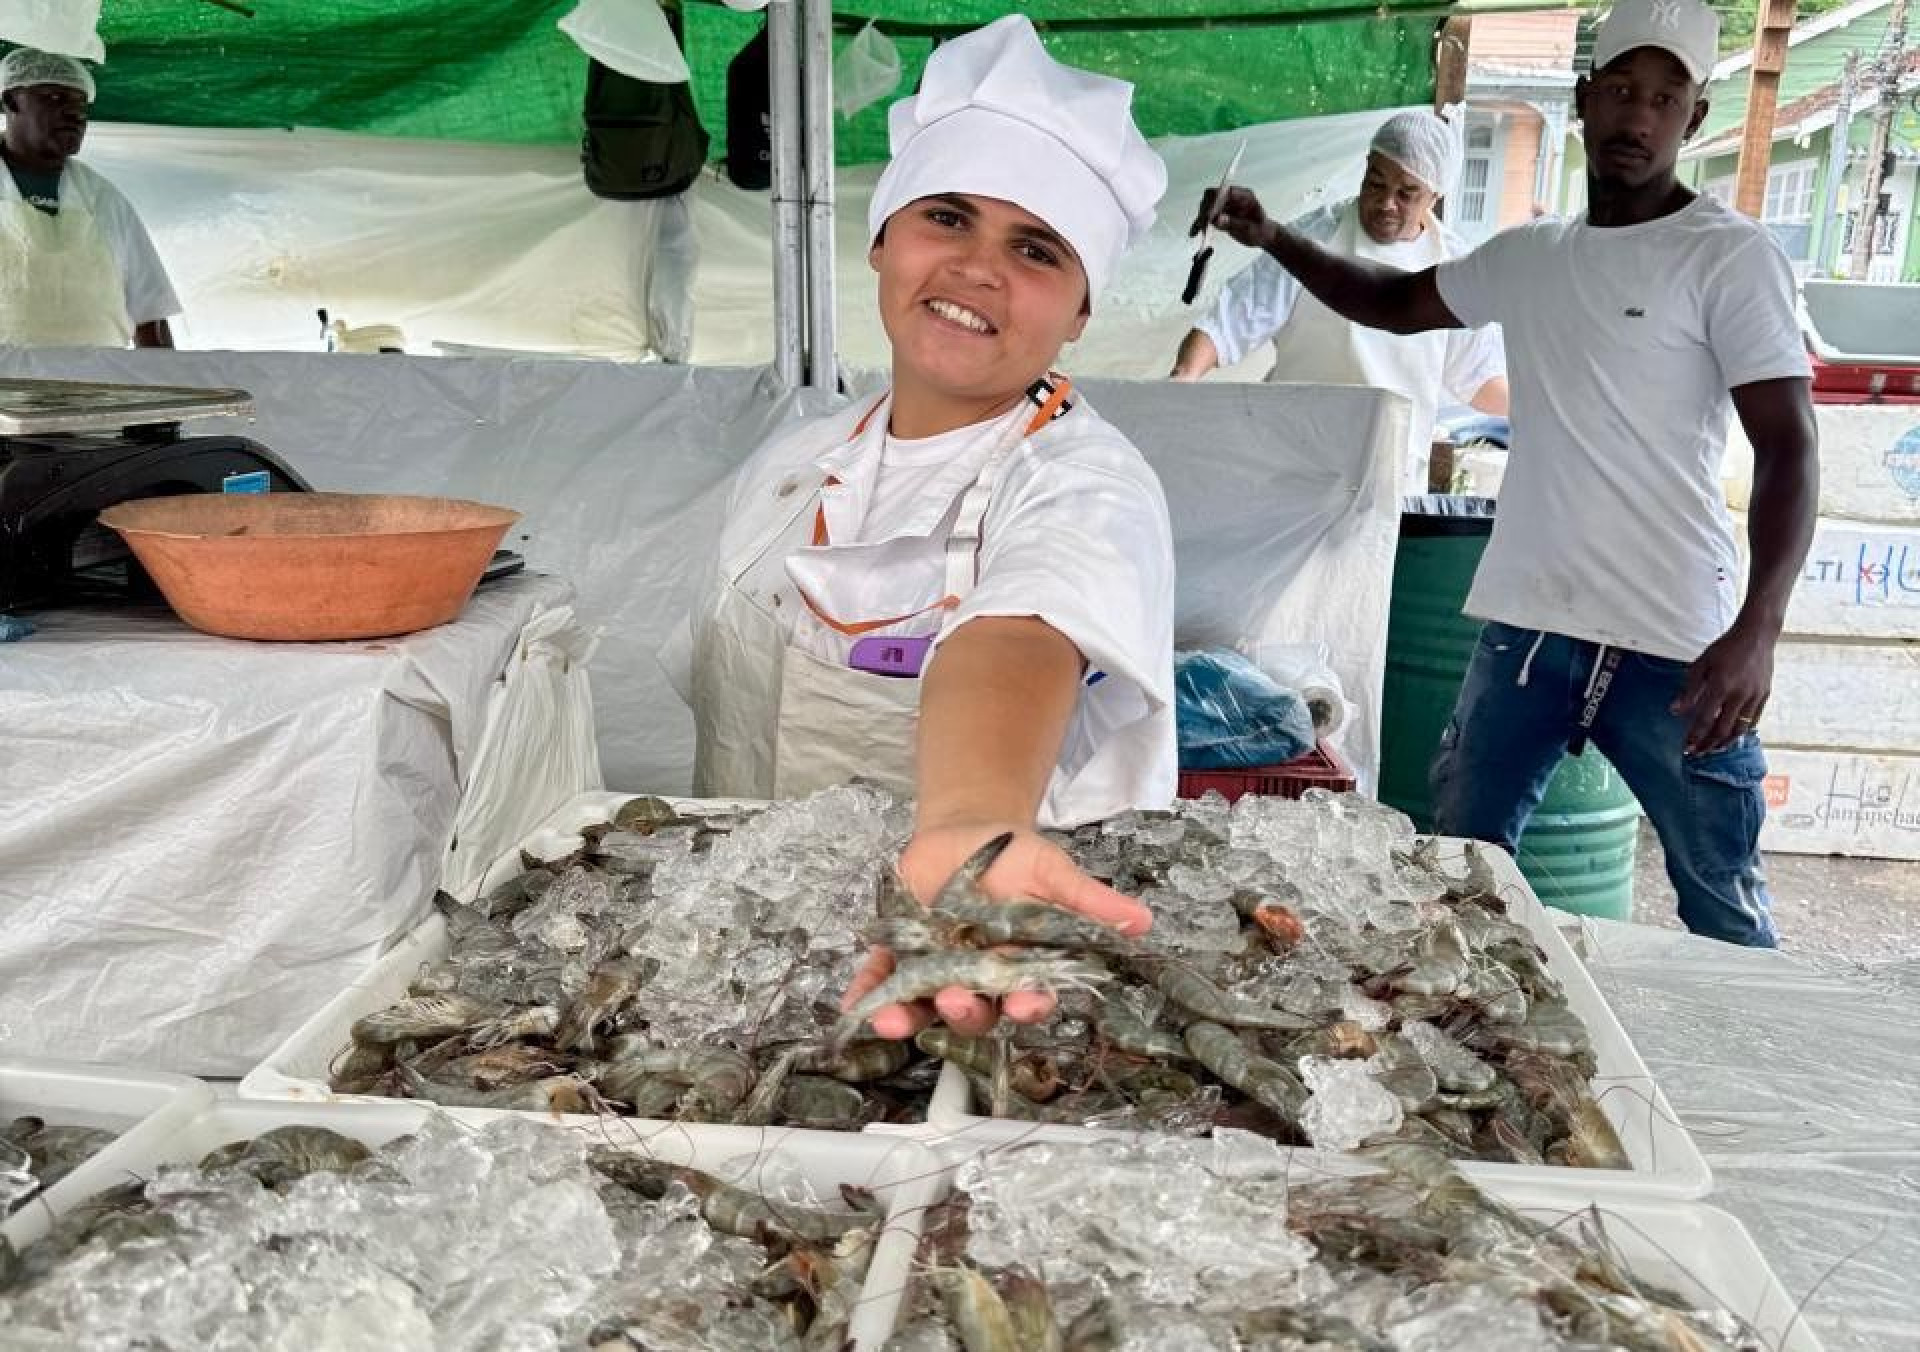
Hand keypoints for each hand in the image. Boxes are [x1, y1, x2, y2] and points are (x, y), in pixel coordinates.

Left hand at [839, 822, 1151, 1039]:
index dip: (1027, 1004)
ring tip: (894, 1021)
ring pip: (924, 1006)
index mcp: (1020, 969)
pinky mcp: (898, 955)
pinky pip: (880, 982)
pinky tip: (855, 1005)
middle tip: (957, 998)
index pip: (1028, 998)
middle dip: (965, 1010)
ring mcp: (936, 971)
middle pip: (974, 1010)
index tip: (1025, 1002)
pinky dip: (866, 993)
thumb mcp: (1054, 874)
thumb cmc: (1017, 857)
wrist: (968, 831)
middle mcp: (978, 980)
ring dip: (908, 1016)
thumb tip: (1141, 921)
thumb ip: (1090, 902)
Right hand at [1190, 185, 1273, 251]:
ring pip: (1207, 206)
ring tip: (1197, 230)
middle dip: (1204, 209)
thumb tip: (1216, 220)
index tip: (1208, 216)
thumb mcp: (1250, 229)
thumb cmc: (1261, 231)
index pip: (1223, 191)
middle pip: (1212, 196)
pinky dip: (1200, 224)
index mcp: (1243, 195)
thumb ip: (1234, 223)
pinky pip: (1207, 217)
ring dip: (1201, 217)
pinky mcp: (1220, 214)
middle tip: (1201, 224)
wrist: (1263, 236)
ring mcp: (1225, 205)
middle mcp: (1232, 197)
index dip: (1213, 201)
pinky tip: (1194, 232)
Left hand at [1672, 621, 1773, 753]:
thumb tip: (1676, 710)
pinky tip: (1732, 734)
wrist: (1756, 636)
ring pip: (1740, 729)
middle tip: (1698, 753)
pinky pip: (1753, 720)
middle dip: (1708, 745)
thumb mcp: (1701, 665)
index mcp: (1720, 686)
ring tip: (1714, 748)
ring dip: (1725, 742)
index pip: (1704, 720)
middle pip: (1722, 730)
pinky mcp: (1764, 695)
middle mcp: (1739, 695)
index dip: (1695, 737)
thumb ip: (1689, 690)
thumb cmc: (1726, 648)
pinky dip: (1742, 730)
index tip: (1687, 748)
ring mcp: (1754, 696)